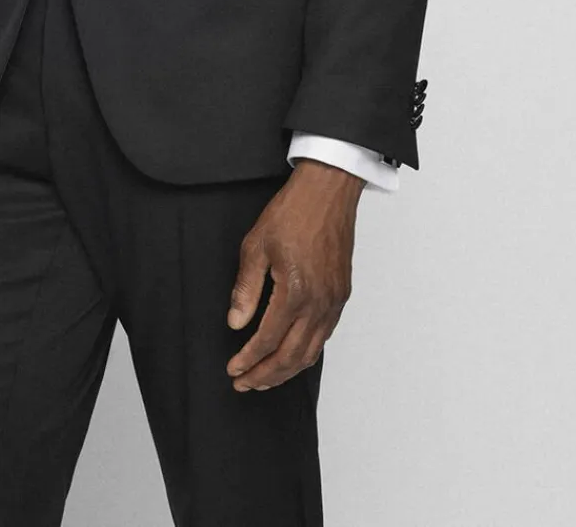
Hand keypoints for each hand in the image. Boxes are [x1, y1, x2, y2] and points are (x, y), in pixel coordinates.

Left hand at [226, 158, 363, 390]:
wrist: (328, 191)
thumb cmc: (293, 211)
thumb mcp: (256, 245)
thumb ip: (246, 289)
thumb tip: (236, 322)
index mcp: (295, 291)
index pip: (268, 339)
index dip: (249, 359)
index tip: (234, 369)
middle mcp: (318, 302)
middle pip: (291, 355)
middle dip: (266, 375)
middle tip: (245, 383)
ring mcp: (333, 301)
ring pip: (311, 351)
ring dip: (287, 370)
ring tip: (266, 378)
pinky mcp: (341, 294)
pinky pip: (324, 336)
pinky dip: (307, 353)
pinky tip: (293, 355)